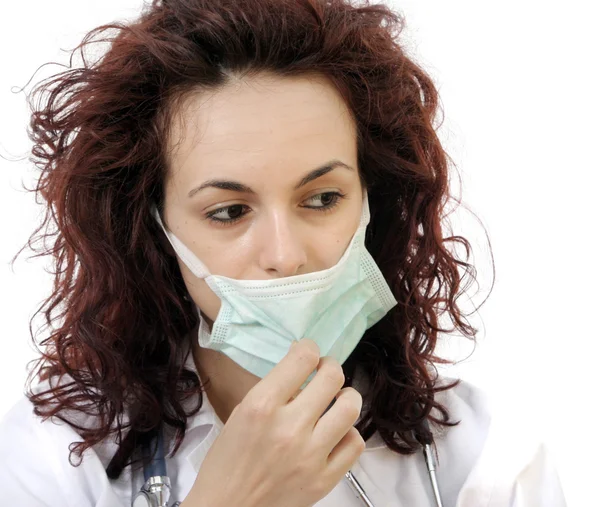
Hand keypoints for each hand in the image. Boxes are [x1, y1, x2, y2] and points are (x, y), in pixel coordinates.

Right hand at [183, 338, 364, 506]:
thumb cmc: (227, 460)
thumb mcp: (241, 414)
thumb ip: (273, 391)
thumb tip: (302, 371)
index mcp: (262, 406)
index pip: (303, 358)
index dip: (308, 348)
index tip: (306, 353)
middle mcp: (289, 427)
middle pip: (332, 377)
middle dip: (329, 367)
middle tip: (323, 373)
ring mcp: (311, 455)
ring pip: (350, 407)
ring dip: (345, 396)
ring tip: (335, 400)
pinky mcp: (324, 480)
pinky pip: (354, 443)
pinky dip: (348, 432)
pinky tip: (335, 432)